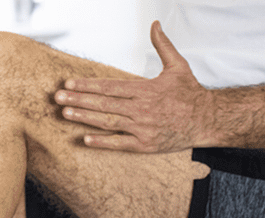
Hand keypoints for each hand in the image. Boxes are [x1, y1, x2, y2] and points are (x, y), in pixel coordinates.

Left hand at [54, 21, 212, 152]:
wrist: (207, 120)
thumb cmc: (191, 94)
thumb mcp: (178, 66)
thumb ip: (163, 45)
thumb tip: (155, 24)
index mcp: (146, 90)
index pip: (110, 86)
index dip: (88, 84)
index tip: (69, 82)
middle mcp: (141, 109)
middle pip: (104, 103)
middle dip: (79, 99)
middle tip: (57, 97)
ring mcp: (143, 128)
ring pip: (108, 122)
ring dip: (84, 117)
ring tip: (65, 113)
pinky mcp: (146, 145)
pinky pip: (120, 144)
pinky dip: (102, 142)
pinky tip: (85, 139)